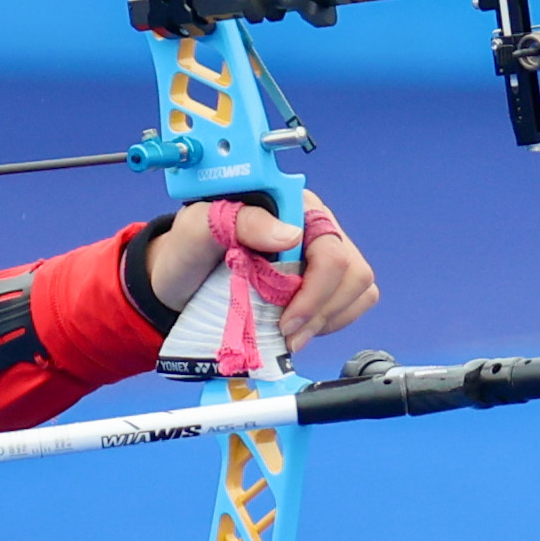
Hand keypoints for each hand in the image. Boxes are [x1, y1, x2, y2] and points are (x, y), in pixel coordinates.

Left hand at [137, 195, 384, 360]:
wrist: (180, 282)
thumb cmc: (187, 252)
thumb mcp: (199, 227)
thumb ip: (241, 220)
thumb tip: (291, 234)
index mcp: (293, 205)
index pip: (331, 248)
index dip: (315, 291)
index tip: (284, 320)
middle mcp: (316, 227)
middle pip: (353, 273)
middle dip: (320, 311)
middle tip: (284, 334)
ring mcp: (324, 255)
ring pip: (360, 290)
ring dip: (326, 320)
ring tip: (289, 334)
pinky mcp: (328, 281)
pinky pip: (355, 304)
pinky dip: (331, 323)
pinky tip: (300, 327)